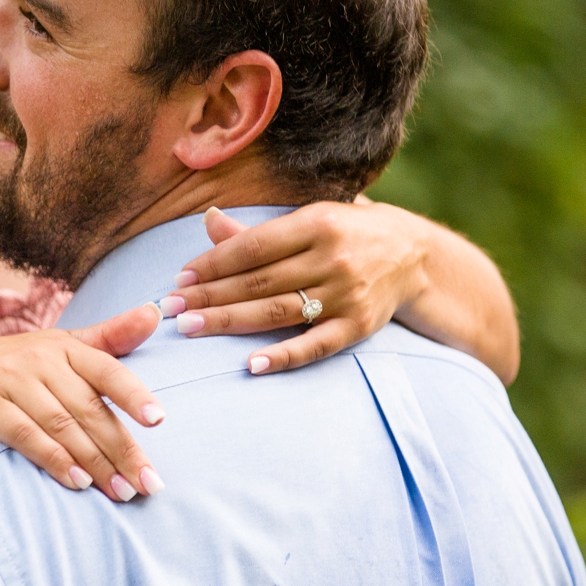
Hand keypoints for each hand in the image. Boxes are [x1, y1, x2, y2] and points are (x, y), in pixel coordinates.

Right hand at [0, 304, 166, 501]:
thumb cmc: (7, 366)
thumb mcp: (56, 346)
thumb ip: (107, 338)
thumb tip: (154, 312)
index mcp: (62, 346)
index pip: (106, 369)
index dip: (132, 393)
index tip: (159, 420)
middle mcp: (37, 358)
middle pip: (88, 408)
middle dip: (122, 449)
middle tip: (149, 484)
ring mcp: (7, 380)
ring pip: (62, 425)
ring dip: (95, 462)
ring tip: (121, 492)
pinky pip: (24, 435)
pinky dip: (53, 459)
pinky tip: (77, 482)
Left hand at [157, 201, 431, 374]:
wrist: (415, 255)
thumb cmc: (347, 233)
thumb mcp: (309, 219)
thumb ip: (258, 230)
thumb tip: (208, 221)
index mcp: (317, 223)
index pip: (253, 247)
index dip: (213, 263)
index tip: (179, 279)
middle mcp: (333, 258)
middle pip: (259, 282)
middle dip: (209, 296)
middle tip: (170, 309)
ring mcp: (347, 295)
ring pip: (277, 312)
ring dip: (229, 322)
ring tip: (189, 328)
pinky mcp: (358, 327)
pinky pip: (315, 345)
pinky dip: (283, 357)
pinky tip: (251, 365)